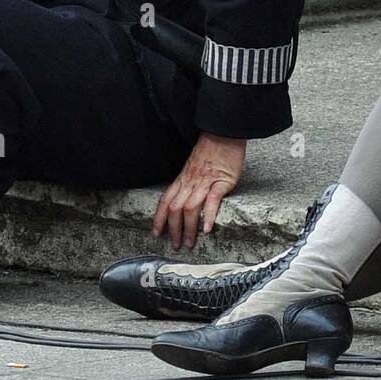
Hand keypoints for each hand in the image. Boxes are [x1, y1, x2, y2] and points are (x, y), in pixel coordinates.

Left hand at [152, 132, 245, 251]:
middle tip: (176, 245)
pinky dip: (208, 216)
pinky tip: (207, 229)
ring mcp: (205, 182)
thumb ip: (189, 182)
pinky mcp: (221, 182)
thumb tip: (185, 200)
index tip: (156, 233)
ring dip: (189, 229)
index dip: (159, 218)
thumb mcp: (193, 167)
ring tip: (190, 243)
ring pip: (190, 208)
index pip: (165, 201)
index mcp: (182, 179)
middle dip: (173, 230)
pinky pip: (212, 200)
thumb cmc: (211, 150)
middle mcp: (190, 182)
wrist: (224, 134)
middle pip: (175, 209)